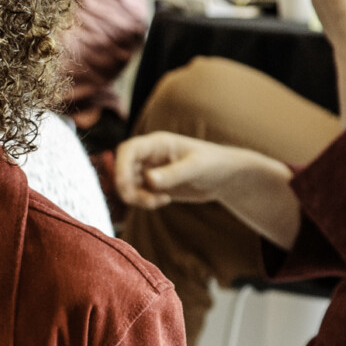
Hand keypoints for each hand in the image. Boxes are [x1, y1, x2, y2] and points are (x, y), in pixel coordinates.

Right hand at [114, 131, 236, 210]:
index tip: (124, 186)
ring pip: (128, 184)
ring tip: (159, 202)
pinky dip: (145, 201)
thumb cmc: (214, 164)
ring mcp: (150, 170)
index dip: (120, 166)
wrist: (225, 177)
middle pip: (122, 169)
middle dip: (127, 187)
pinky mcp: (154, 185)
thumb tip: (149, 180)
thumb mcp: (196, 168)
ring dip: (137, 197)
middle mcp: (149, 155)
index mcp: (157, 143)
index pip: (128, 150)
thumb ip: (173, 174)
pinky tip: (164, 201)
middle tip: (147, 202)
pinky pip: (138, 194)